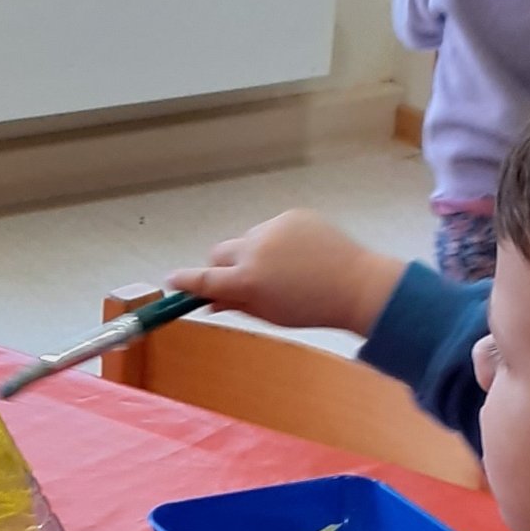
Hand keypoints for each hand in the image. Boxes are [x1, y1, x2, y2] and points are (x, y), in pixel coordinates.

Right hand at [168, 209, 404, 336]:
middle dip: (223, 267)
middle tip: (242, 282)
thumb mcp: (270, 315)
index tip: (173, 280)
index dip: (185, 280)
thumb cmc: (313, 308)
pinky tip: (300, 256)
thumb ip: (236, 304)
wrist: (356, 285)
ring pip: (247, 240)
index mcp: (248, 280)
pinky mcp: (291, 215)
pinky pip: (272, 229)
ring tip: (285, 271)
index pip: (203, 278)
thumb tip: (211, 301)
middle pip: (219, 253)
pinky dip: (277, 242)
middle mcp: (255, 249)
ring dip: (254, 254)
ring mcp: (273, 228)